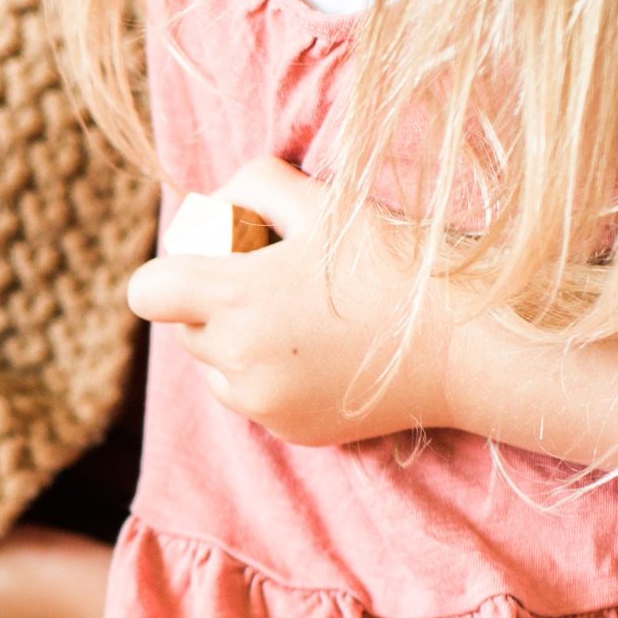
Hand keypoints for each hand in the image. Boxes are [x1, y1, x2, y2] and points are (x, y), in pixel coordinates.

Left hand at [126, 158, 452, 445]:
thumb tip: (214, 202)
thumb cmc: (399, 265)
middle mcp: (237, 360)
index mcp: (236, 299)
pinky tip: (323, 352)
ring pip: (215, 366)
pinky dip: (269, 376)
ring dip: (238, 341)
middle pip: (185, 326)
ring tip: (303, 317)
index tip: (213, 259)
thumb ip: (254, 186)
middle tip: (275, 276)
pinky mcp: (288, 431)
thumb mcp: (326, 202)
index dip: (170, 270)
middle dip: (214, 301)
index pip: (147, 290)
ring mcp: (261, 404)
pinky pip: (251, 398)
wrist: (470, 348)